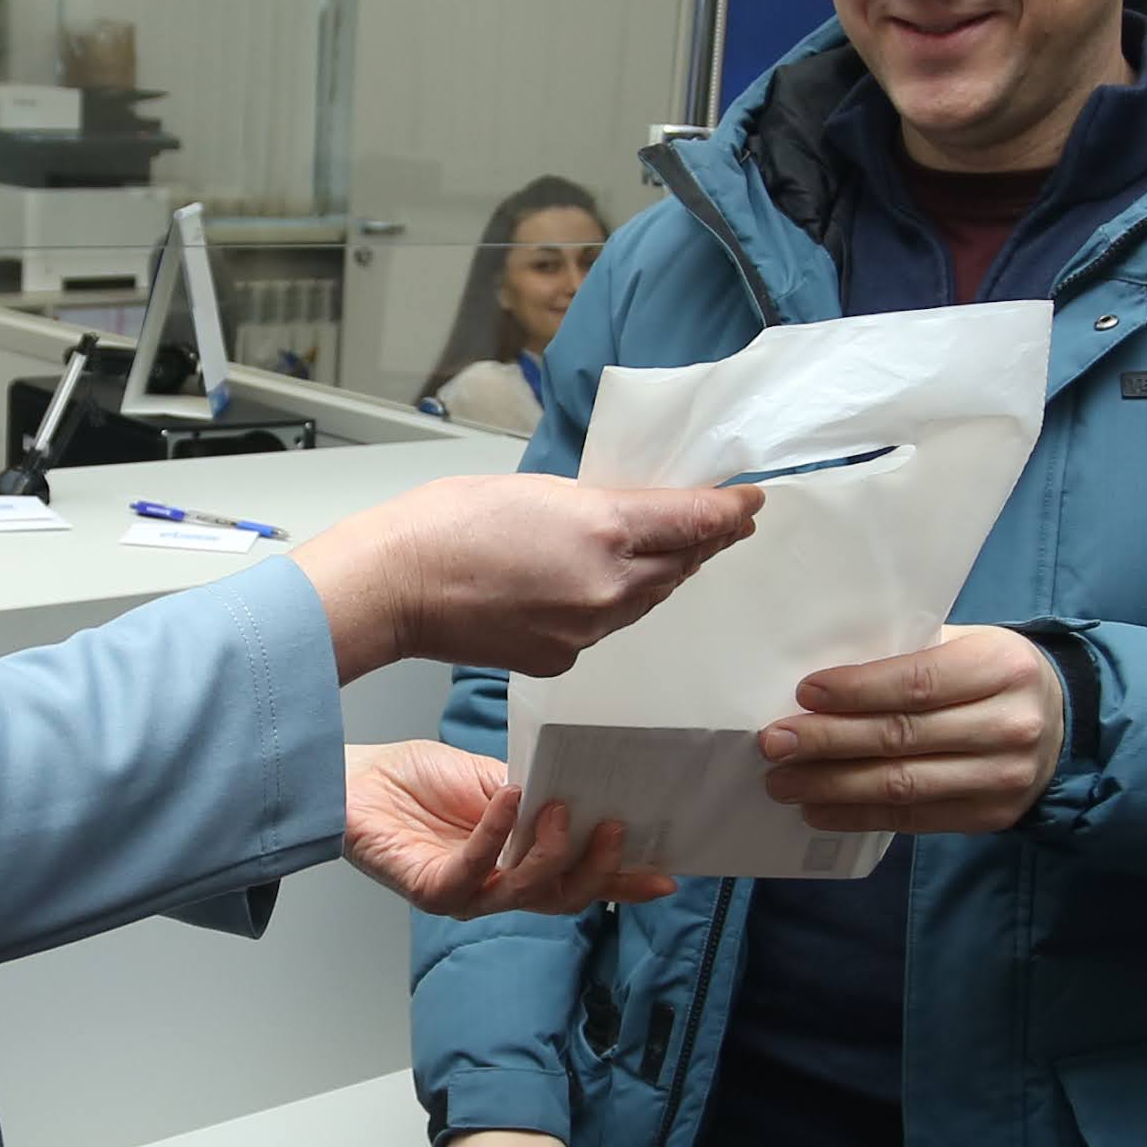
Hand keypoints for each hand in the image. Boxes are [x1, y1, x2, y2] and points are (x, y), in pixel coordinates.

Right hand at [293, 473, 759, 681]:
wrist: (395, 586)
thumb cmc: (448, 523)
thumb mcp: (538, 489)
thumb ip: (596, 505)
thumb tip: (628, 517)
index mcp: (604, 530)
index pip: (692, 521)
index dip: (729, 511)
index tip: (751, 502)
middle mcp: (607, 587)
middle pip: (678, 564)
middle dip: (703, 543)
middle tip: (725, 524)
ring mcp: (586, 630)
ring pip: (645, 599)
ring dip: (665, 574)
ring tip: (677, 552)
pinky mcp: (562, 657)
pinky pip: (607, 628)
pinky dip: (614, 605)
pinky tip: (602, 588)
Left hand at [344, 743, 674, 915]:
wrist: (354, 777)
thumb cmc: (418, 782)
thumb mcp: (494, 782)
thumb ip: (538, 795)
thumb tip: (585, 791)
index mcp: (518, 866)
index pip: (579, 882)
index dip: (622, 883)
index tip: (665, 874)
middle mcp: (496, 889)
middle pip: (562, 899)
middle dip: (597, 869)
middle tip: (615, 829)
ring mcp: (465, 895)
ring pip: (526, 893)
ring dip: (550, 851)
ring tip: (557, 809)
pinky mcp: (430, 890)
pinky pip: (474, 870)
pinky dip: (496, 833)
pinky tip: (509, 800)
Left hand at [757, 625, 1067, 834]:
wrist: (1063, 725)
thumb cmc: (994, 674)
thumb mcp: (969, 645)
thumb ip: (911, 656)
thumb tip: (821, 683)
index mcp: (1001, 668)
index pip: (919, 682)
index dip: (858, 691)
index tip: (804, 694)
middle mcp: (1008, 725)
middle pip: (902, 737)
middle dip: (829, 741)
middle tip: (775, 743)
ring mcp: (1002, 778)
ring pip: (903, 786)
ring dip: (833, 787)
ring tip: (783, 782)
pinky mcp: (989, 818)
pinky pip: (913, 821)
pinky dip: (859, 816)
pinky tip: (819, 809)